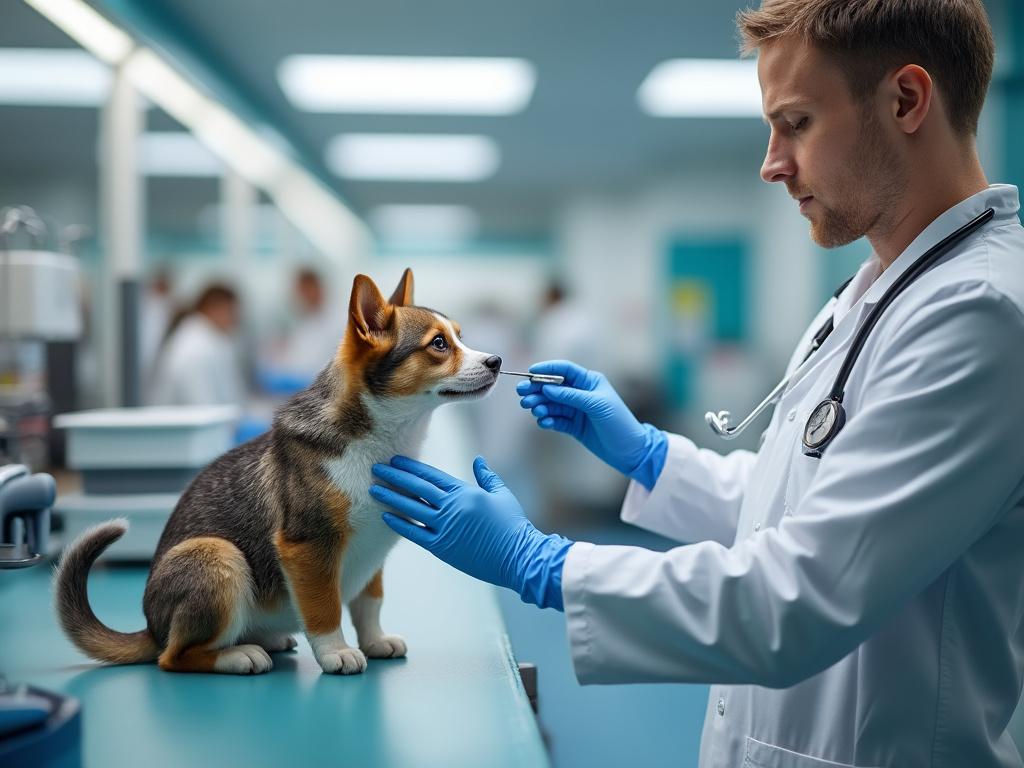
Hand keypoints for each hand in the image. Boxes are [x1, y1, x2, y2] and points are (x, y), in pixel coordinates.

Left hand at [370, 456, 571, 609]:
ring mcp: (446, 527)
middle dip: (395, 477)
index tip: (396, 460)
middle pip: (417, 488)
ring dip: (391, 497)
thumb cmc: (513, 525)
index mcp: (465, 493)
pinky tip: (386, 516)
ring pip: (412, 509)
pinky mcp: (443, 547)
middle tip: (376, 468)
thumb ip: (487, 477)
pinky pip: (415, 533)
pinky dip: (400, 524)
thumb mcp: (502, 495)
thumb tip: (478, 461)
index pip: (432, 476)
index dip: (412, 468)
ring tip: (374, 489)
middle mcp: (452, 507)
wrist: (519, 557)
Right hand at [517, 360, 665, 487]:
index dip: (547, 369)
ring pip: (552, 404)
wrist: (630, 451)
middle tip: (522, 394)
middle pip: (553, 387)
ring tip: (534, 410)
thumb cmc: (619, 423)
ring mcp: (576, 410)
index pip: (564, 370)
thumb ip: (571, 396)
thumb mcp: (596, 405)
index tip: (530, 373)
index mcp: (590, 382)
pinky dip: (548, 420)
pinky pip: (556, 420)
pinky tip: (544, 422)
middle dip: (537, 390)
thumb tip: (547, 388)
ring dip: (540, 406)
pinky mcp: (573, 426)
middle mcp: (581, 393)